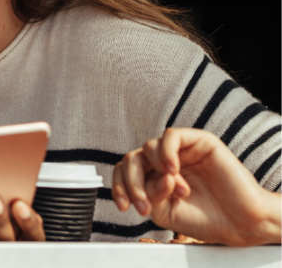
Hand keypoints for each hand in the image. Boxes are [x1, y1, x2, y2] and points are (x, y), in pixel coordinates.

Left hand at [113, 127, 281, 245]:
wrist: (241, 223)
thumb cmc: (206, 219)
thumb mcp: (166, 212)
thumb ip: (148, 196)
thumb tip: (150, 179)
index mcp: (153, 176)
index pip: (125, 171)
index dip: (119, 186)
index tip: (123, 206)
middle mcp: (163, 161)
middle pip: (131, 159)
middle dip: (133, 183)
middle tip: (145, 205)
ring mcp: (180, 150)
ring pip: (147, 147)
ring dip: (157, 173)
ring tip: (178, 192)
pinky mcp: (198, 141)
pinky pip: (171, 136)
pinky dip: (165, 152)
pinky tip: (173, 171)